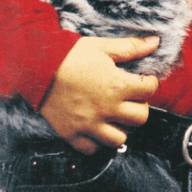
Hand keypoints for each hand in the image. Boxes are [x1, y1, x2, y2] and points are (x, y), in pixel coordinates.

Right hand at [39, 36, 159, 153]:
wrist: (36, 68)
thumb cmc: (70, 56)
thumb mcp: (103, 47)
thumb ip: (131, 47)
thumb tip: (155, 42)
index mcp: (117, 85)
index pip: (150, 90)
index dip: (150, 83)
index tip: (143, 81)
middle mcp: (106, 108)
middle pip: (140, 118)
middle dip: (139, 107)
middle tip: (129, 100)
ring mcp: (88, 124)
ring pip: (119, 139)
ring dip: (120, 128)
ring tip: (114, 117)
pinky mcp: (71, 133)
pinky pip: (91, 149)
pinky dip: (96, 142)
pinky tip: (96, 129)